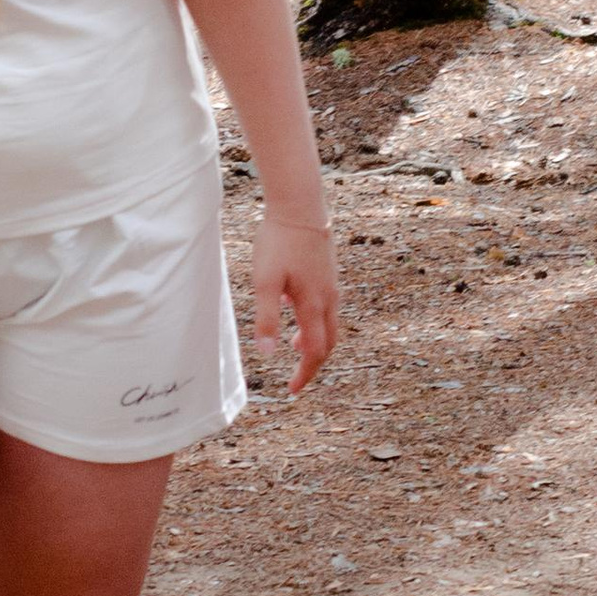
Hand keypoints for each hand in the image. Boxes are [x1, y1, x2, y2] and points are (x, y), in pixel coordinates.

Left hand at [251, 209, 338, 391]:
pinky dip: (314, 320)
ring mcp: (331, 286)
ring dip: (314, 341)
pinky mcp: (328, 273)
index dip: (305, 374)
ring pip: (329, 324)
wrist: (300, 206)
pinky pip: (327, 307)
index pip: (314, 352)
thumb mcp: (265, 282)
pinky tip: (294, 307)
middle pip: (328, 343)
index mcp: (313, 306)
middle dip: (313, 363)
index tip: (292, 389)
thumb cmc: (280, 242)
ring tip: (293, 345)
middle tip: (296, 376)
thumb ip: (267, 318)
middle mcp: (329, 299)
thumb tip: (268, 353)